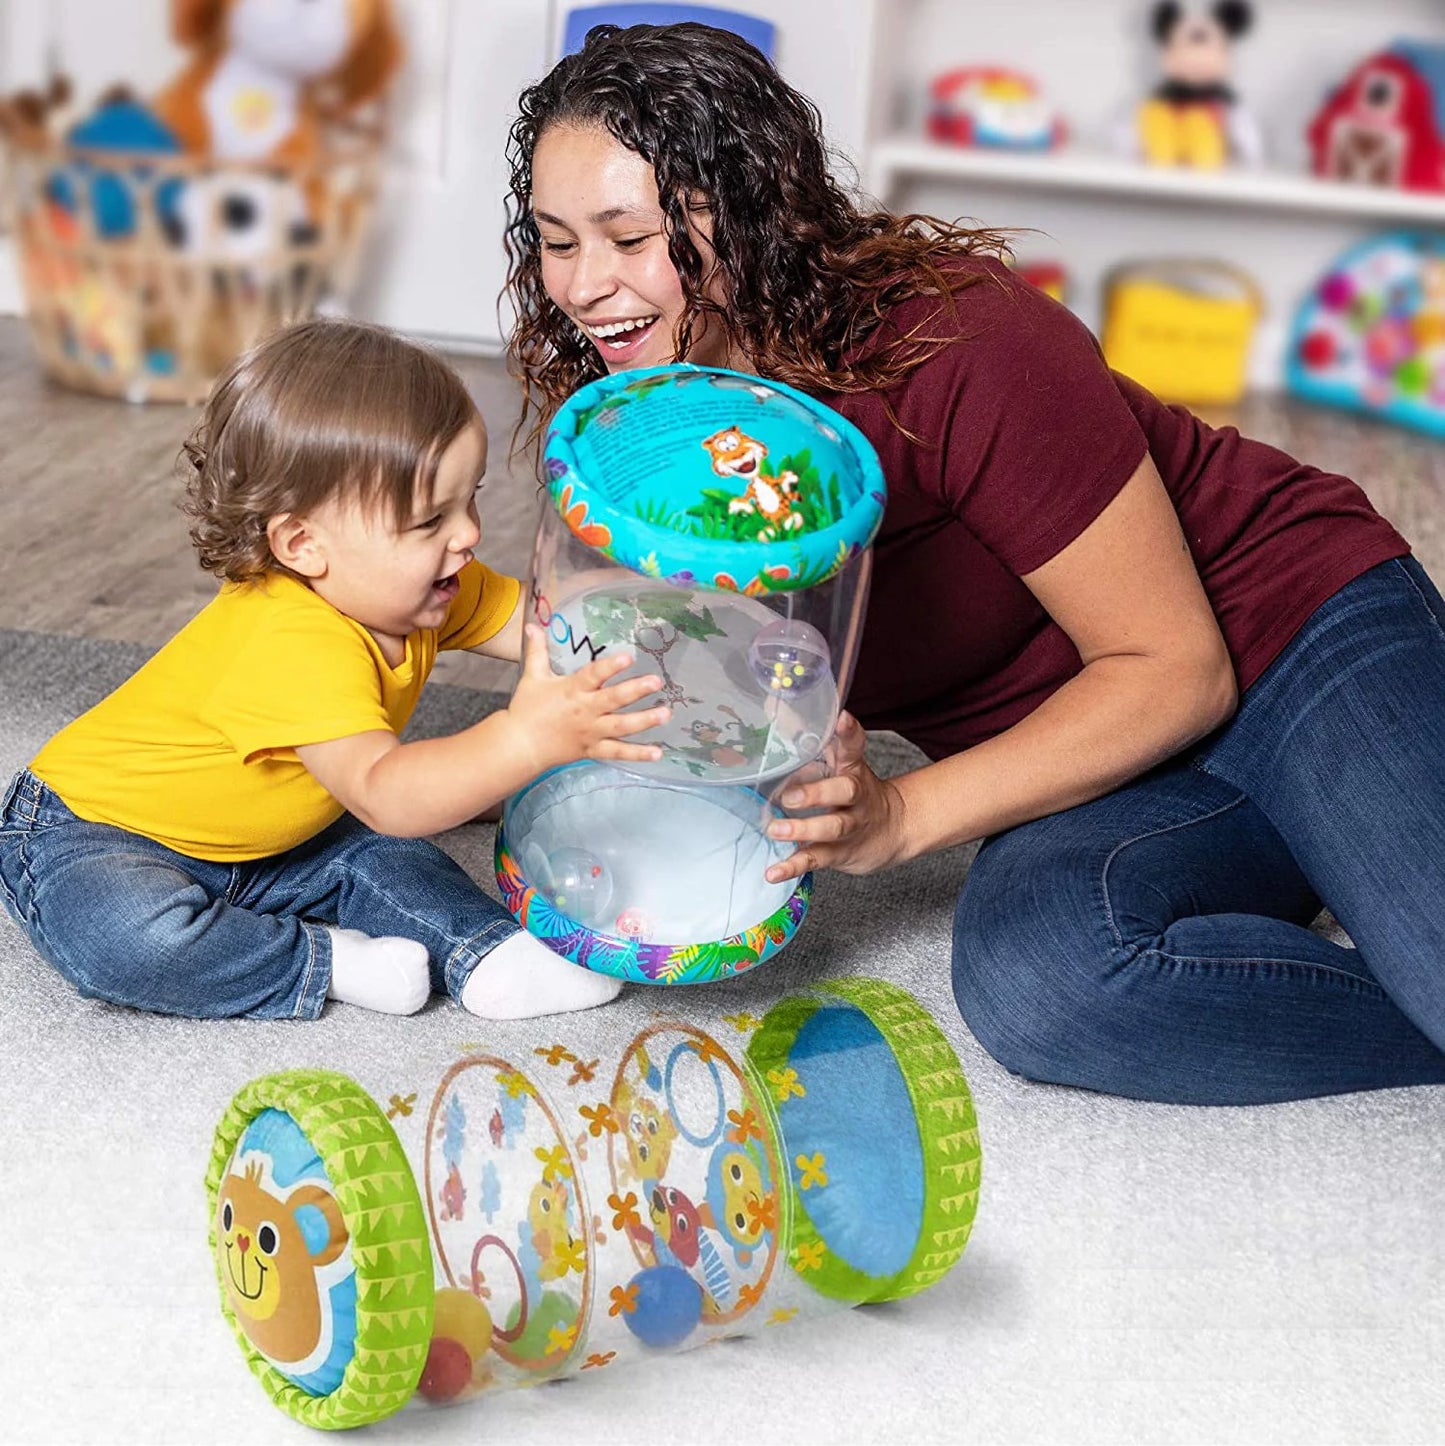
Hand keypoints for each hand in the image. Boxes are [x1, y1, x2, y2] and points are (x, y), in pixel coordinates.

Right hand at [505, 625, 669, 772]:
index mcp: (572, 690)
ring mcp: (591, 732)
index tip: (628, 657)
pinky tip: (658, 753)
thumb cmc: (526, 709)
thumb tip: (533, 624)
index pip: (593, 675)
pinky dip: (637, 754)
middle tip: (657, 682)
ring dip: (644, 721)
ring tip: (666, 714)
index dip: (610, 666)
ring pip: (621, 727)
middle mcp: (585, 711)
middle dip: (636, 690)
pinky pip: (618, 752)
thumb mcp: (532, 676)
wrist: (520, 746)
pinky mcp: (593, 750)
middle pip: (613, 700)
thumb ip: (538, 650)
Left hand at [764, 712, 908, 880]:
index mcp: (852, 770)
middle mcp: (855, 797)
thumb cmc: (854, 792)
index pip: (854, 746)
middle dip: (817, 794)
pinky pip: (817, 859)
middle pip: (844, 792)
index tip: (842, 718)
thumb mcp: (841, 764)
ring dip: (802, 829)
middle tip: (788, 796)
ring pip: (831, 828)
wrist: (895, 830)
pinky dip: (793, 866)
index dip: (849, 732)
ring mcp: (850, 827)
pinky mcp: (840, 852)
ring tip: (775, 830)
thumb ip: (810, 739)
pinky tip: (773, 871)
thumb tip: (772, 707)